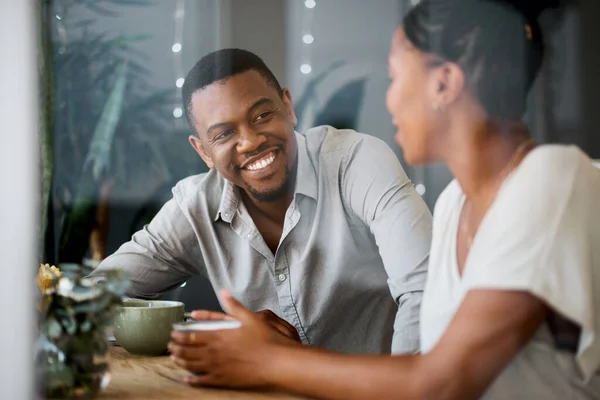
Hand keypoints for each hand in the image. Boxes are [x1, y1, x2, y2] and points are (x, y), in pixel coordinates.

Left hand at [168, 289, 299, 387]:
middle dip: (176, 348)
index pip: (192, 334)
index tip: (173, 333)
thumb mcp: (250, 317)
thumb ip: (233, 305)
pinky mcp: (224, 379)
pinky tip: (188, 379)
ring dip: (181, 362)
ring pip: (192, 365)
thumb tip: (224, 291)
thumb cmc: (265, 339)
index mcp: (219, 335)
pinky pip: (204, 381)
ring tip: (174, 359)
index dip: (180, 334)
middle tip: (169, 346)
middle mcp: (215, 351)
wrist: (276, 362)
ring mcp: (218, 366)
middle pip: (188, 350)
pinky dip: (193, 380)